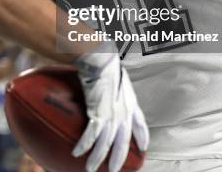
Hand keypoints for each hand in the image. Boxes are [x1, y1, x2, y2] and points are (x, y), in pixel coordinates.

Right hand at [73, 53, 148, 171]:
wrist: (101, 62)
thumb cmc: (106, 64)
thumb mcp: (117, 77)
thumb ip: (116, 85)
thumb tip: (107, 83)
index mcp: (131, 104)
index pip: (141, 124)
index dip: (142, 137)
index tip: (144, 148)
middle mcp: (123, 114)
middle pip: (123, 143)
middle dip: (117, 160)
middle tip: (112, 171)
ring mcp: (111, 116)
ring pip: (105, 145)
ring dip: (96, 159)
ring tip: (90, 169)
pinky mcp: (98, 115)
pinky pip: (91, 136)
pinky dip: (84, 146)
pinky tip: (77, 153)